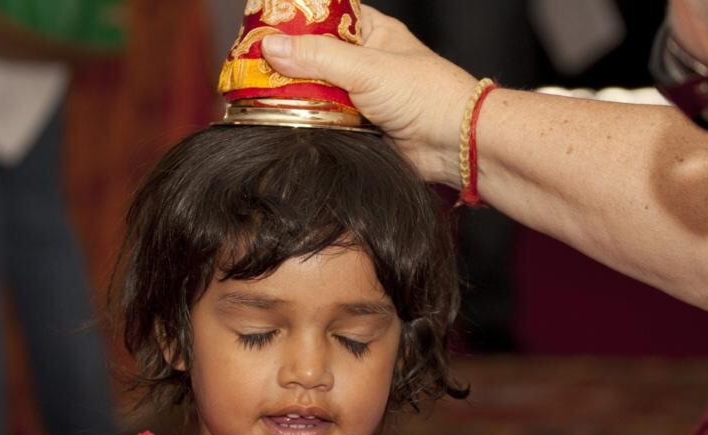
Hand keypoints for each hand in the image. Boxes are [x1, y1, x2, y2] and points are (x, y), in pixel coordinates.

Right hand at [260, 6, 477, 186]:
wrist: (456, 144)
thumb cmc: (427, 94)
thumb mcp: (366, 67)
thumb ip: (317, 57)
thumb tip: (272, 47)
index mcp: (372, 34)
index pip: (325, 17)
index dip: (293, 21)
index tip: (261, 30)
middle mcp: (364, 63)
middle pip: (314, 58)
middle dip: (286, 65)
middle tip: (251, 69)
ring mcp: (361, 97)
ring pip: (316, 92)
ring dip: (295, 96)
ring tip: (259, 96)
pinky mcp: (359, 128)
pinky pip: (325, 122)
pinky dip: (308, 123)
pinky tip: (285, 122)